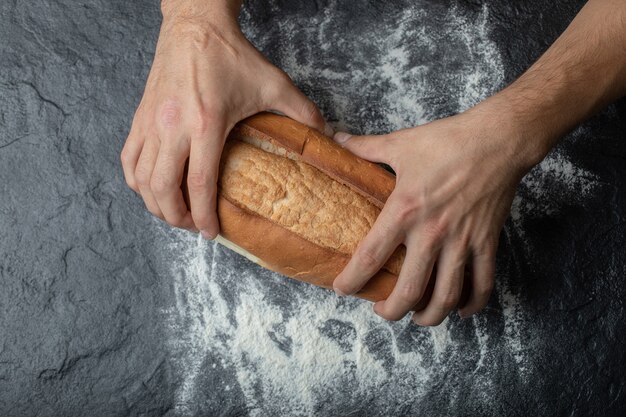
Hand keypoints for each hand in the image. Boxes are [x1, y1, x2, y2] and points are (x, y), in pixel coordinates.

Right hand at [121, 7, 330, 237]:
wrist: (195, 25)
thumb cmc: (231, 55)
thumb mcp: (273, 82)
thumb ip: (302, 111)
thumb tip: (327, 135)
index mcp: (206, 123)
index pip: (199, 182)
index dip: (203, 215)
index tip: (210, 232)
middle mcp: (173, 126)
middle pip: (163, 188)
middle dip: (176, 217)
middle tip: (193, 226)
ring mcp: (152, 122)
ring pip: (140, 178)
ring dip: (155, 204)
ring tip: (174, 213)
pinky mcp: (141, 116)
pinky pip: (129, 158)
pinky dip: (137, 181)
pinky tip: (151, 188)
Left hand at [331, 105, 531, 324]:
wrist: (499, 139)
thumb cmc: (448, 140)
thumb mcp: (400, 143)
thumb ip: (365, 147)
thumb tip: (336, 139)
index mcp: (404, 211)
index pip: (371, 256)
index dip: (352, 280)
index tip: (343, 289)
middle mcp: (431, 233)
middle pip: (408, 291)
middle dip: (391, 310)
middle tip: (382, 310)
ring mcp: (462, 241)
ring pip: (445, 296)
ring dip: (429, 316)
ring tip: (417, 317)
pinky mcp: (487, 242)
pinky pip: (482, 284)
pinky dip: (472, 304)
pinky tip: (460, 310)